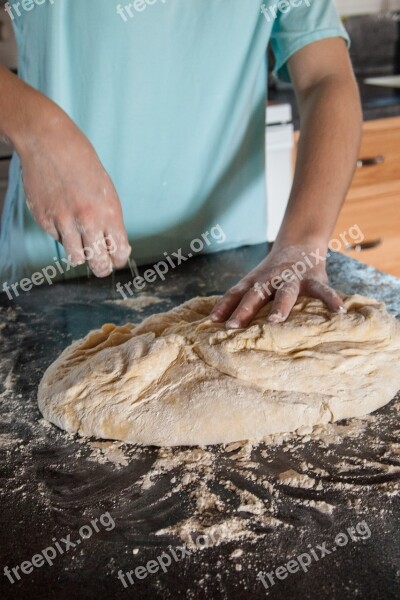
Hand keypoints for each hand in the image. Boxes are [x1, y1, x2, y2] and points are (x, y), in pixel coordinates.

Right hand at [19, 107, 130, 276]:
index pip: (119, 253)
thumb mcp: (107, 191)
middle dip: (102, 268)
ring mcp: (64, 222)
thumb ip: (110, 219)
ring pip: (76, 259)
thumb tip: (111, 245)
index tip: (116, 260)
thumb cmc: (82, 163)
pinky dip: (62, 235)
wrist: (49, 143)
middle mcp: (87, 221)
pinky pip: (57, 240)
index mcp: (109, 213)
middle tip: (101, 264)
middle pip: (98, 264)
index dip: (118, 260)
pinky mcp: (44, 220)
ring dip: (81, 255)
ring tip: (82, 244)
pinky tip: (63, 217)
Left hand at [210, 243, 345, 327]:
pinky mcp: (314, 279)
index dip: (224, 306)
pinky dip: (331, 300)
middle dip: (245, 309)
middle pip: (256, 294)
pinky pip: (323, 291)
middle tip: (234, 325)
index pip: (236, 293)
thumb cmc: (272, 274)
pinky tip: (338, 311)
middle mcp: (271, 279)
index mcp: (255, 281)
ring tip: (275, 320)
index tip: (213, 321)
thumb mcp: (256, 282)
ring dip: (279, 306)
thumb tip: (216, 323)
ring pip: (285, 293)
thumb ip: (241, 300)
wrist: (299, 245)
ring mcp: (293, 279)